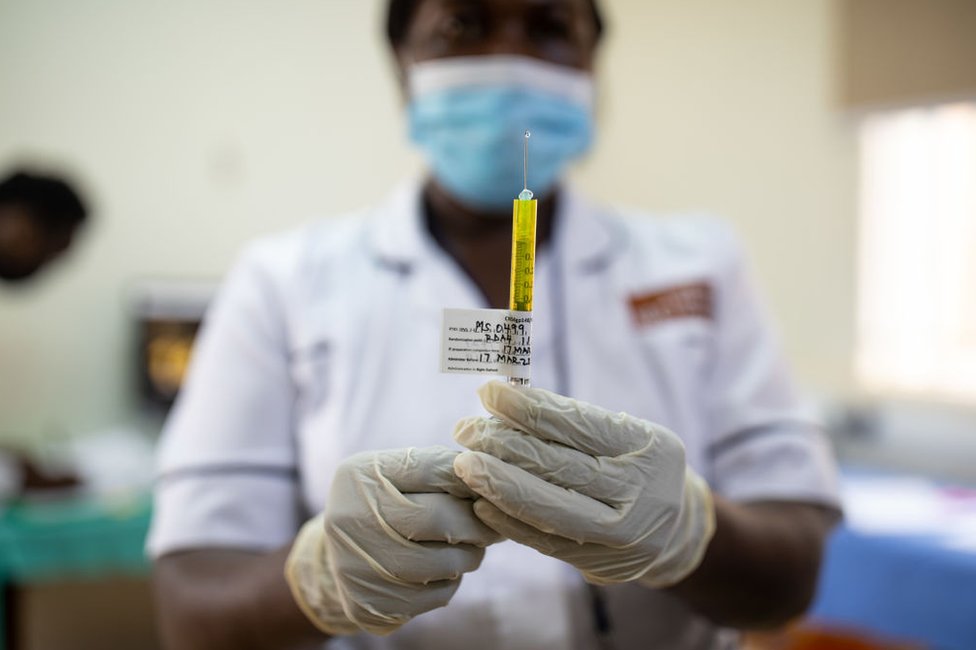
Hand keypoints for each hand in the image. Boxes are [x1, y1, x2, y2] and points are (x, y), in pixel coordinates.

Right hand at [285, 446, 499, 635]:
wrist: (336, 557)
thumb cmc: (382, 504)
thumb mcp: (398, 474)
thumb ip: (440, 469)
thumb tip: (491, 483)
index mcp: (361, 475)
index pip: (433, 469)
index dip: (471, 481)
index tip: (489, 492)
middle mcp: (350, 518)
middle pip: (439, 519)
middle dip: (476, 524)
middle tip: (490, 528)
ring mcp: (356, 564)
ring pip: (444, 563)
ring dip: (469, 555)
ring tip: (469, 548)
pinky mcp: (370, 604)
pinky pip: (436, 596)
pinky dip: (451, 582)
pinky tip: (442, 571)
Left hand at [453, 381, 714, 587]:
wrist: (677, 530)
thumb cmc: (636, 467)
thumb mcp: (624, 436)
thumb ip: (572, 422)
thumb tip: (503, 400)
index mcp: (647, 446)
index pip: (576, 423)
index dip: (527, 407)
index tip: (489, 393)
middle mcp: (638, 490)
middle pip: (558, 465)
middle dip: (503, 444)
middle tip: (466, 430)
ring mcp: (620, 532)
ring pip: (548, 507)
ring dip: (498, 484)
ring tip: (465, 464)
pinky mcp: (600, 563)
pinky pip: (544, 541)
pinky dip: (509, 521)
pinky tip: (481, 503)